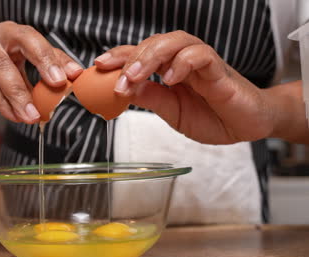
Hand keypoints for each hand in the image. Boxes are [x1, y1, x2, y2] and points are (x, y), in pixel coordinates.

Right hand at [0, 21, 82, 122]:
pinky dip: (2, 104)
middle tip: (57, 83)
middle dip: (43, 61)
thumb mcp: (16, 70)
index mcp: (11, 34)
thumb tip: (67, 87)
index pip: (38, 40)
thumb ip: (40, 76)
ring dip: (20, 95)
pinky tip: (14, 116)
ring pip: (1, 68)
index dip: (56, 57)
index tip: (72, 75)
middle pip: (22, 40)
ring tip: (33, 115)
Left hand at [95, 30, 274, 143]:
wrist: (247, 126)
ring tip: (135, 77)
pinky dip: (182, 63)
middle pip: (154, 42)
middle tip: (117, 79)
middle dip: (130, 58)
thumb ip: (149, 98)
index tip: (98, 65)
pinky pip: (201, 55)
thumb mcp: (171, 111)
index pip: (141, 54)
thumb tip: (120, 90)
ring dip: (150, 57)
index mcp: (170, 70)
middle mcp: (183, 61)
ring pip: (176, 41)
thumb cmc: (212, 117)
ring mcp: (202, 64)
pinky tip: (170, 78)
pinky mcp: (219, 71)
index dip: (119, 56)